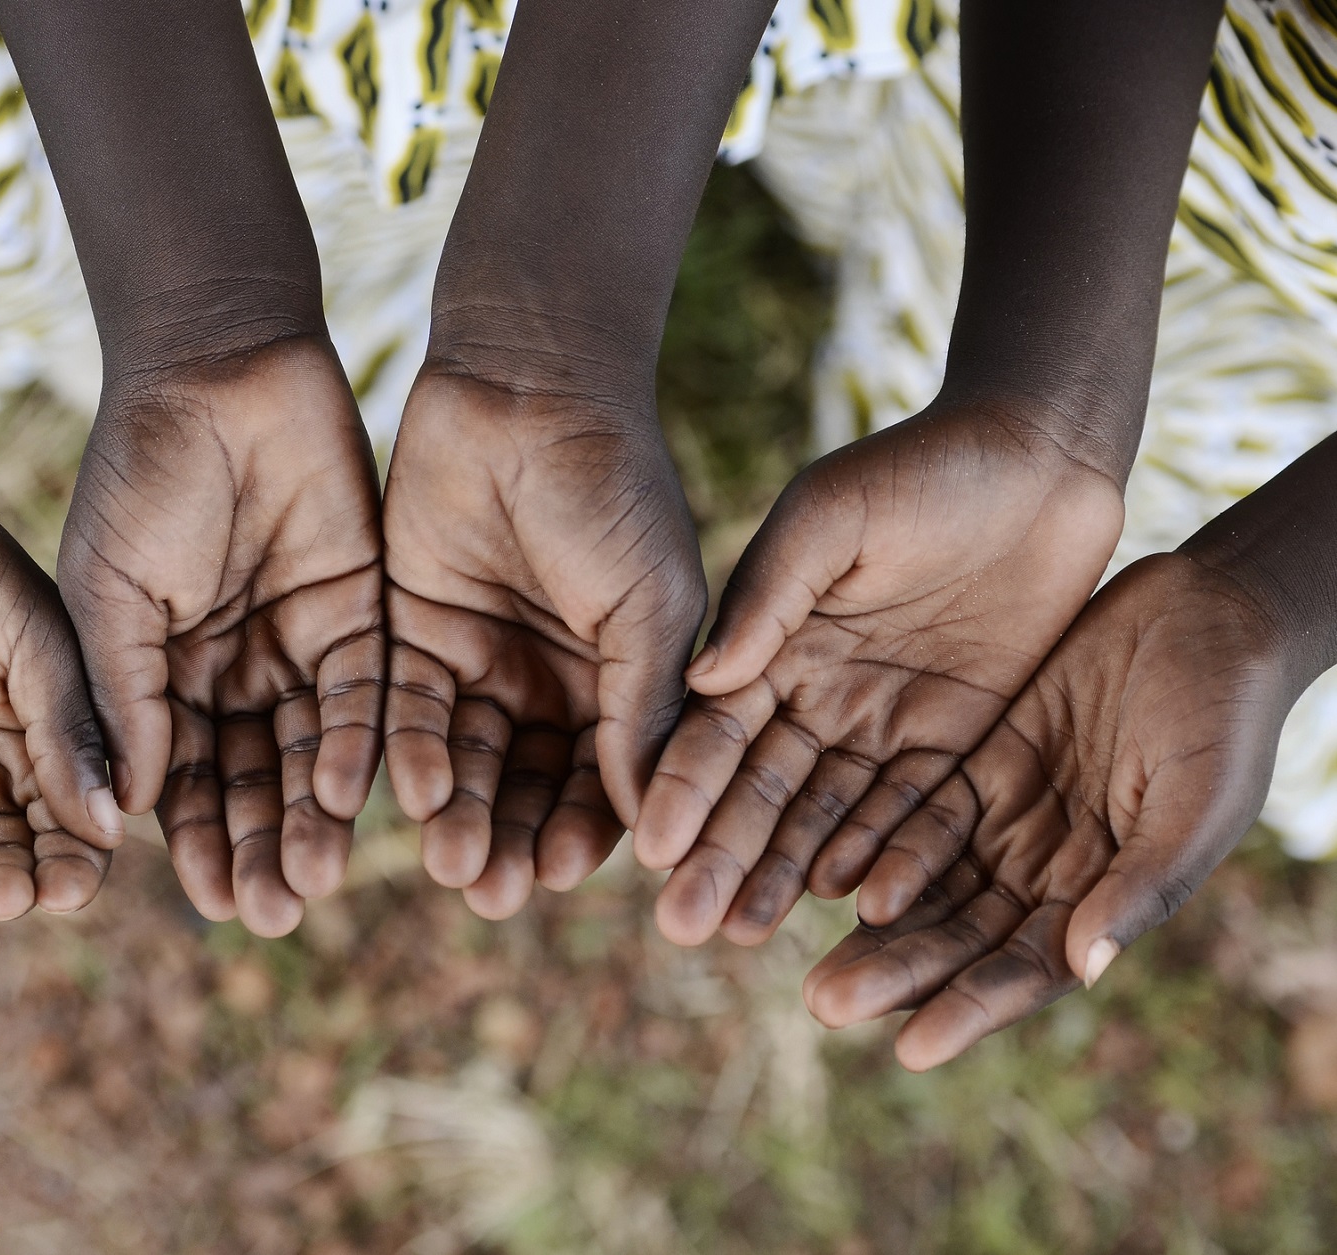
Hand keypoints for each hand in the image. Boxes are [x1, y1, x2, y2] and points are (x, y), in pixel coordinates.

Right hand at [60, 337, 382, 936]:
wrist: (218, 368)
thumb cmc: (141, 475)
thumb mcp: (110, 595)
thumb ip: (123, 698)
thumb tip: (122, 814)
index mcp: (165, 676)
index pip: (184, 783)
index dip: (197, 844)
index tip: (210, 904)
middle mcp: (235, 673)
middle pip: (255, 783)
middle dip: (263, 848)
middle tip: (274, 915)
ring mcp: (299, 643)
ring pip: (314, 751)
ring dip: (315, 816)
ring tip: (317, 878)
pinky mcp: (362, 608)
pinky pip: (367, 691)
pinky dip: (360, 742)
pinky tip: (350, 791)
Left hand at [380, 368, 706, 918]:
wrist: (527, 385)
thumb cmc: (612, 487)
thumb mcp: (648, 605)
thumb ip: (643, 710)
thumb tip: (654, 825)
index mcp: (617, 680)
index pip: (602, 782)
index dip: (584, 832)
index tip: (560, 874)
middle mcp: (545, 682)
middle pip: (525, 786)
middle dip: (510, 839)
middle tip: (489, 891)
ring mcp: (476, 658)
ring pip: (461, 761)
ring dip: (456, 814)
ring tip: (449, 862)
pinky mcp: (407, 630)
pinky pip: (401, 709)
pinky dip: (403, 753)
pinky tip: (404, 793)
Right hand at [637, 403, 1124, 945]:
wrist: (1040, 458)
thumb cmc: (922, 466)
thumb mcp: (831, 515)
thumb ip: (769, 595)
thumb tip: (701, 680)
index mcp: (772, 639)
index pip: (716, 728)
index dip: (683, 786)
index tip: (651, 845)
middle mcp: (817, 691)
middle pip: (761, 788)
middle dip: (721, 854)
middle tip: (683, 925)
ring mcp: (885, 719)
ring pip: (828, 813)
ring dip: (785, 872)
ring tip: (744, 934)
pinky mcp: (956, 736)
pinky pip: (915, 808)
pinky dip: (884, 852)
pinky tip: (848, 901)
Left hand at [799, 551, 1294, 1069]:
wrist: (1207, 616)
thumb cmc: (1223, 715)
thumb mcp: (1195, 799)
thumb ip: (1142, 882)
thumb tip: (1084, 963)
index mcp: (1105, 895)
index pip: (1027, 967)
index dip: (970, 1007)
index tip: (910, 1048)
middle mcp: (1047, 868)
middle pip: (960, 935)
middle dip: (896, 973)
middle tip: (825, 1004)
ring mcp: (1008, 817)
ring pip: (927, 884)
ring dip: (871, 924)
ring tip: (804, 960)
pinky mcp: (977, 761)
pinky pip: (915, 811)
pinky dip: (873, 843)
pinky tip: (821, 869)